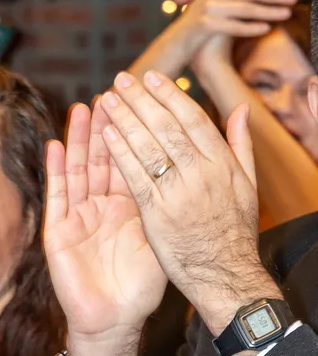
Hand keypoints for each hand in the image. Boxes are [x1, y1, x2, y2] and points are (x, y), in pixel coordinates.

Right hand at [43, 101, 166, 355]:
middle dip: (109, 125)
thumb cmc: (140, 286)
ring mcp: (79, 217)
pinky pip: (57, 197)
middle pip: (104, 157)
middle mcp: (102, 206)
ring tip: (85, 107)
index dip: (136, 130)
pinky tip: (56, 146)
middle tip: (114, 90)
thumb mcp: (163, 236)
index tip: (143, 99)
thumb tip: (192, 165)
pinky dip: (56, 172)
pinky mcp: (59, 233)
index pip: (133, 160)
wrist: (115, 320)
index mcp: (129, 206)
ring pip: (79, 170)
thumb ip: (170, 200)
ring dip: (81, 139)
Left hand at [99, 70, 277, 332]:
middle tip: (122, 80)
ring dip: (127, 119)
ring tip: (109, 99)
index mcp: (222, 162)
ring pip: (150, 147)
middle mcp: (200, 172)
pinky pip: (136, 178)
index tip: (153, 79)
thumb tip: (240, 109)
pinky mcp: (157, 215)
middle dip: (143, 100)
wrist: (224, 276)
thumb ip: (241, 144)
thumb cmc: (234, 233)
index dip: (170, 97)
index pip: (192, 119)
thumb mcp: (247, 185)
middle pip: (167, 127)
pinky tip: (107, 135)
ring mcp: (178, 193)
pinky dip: (122, 154)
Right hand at [173, 0, 293, 58]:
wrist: (176, 48)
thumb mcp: (215, 5)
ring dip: (269, 11)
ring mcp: (207, 8)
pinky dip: (251, 28)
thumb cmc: (200, 29)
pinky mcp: (205, 26)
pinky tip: (265, 29)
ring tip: (286, 14)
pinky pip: (234, 26)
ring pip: (245, 8)